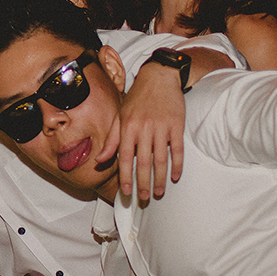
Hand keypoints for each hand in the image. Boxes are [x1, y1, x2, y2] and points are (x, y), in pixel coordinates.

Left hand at [116, 62, 186, 199]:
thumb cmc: (137, 98)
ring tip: (158, 192)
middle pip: (143, 162)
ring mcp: (161, 127)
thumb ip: (111, 139)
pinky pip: (177, 149)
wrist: (158, 77)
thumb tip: (100, 160)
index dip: (125, 177)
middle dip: (142, 183)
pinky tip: (175, 176)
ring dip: (159, 178)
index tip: (127, 193)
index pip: (124, 158)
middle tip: (143, 198)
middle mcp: (143, 128)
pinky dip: (176, 164)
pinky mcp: (176, 125)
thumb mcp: (120, 115)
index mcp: (127, 127)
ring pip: (160, 159)